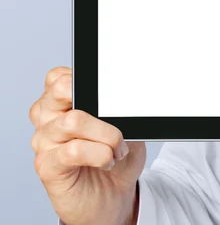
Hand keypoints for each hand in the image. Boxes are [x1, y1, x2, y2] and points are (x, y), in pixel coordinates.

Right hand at [29, 67, 145, 224]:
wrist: (114, 194)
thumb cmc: (115, 154)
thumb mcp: (124, 123)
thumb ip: (116, 107)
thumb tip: (120, 97)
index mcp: (61, 102)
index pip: (59, 76)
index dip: (84, 78)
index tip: (110, 91)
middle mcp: (48, 118)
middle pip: (61, 89)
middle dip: (95, 100)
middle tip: (114, 117)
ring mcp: (45, 142)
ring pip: (74, 120)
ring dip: (107, 133)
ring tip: (118, 147)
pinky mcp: (47, 166)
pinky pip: (73, 150)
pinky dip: (100, 153)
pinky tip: (108, 160)